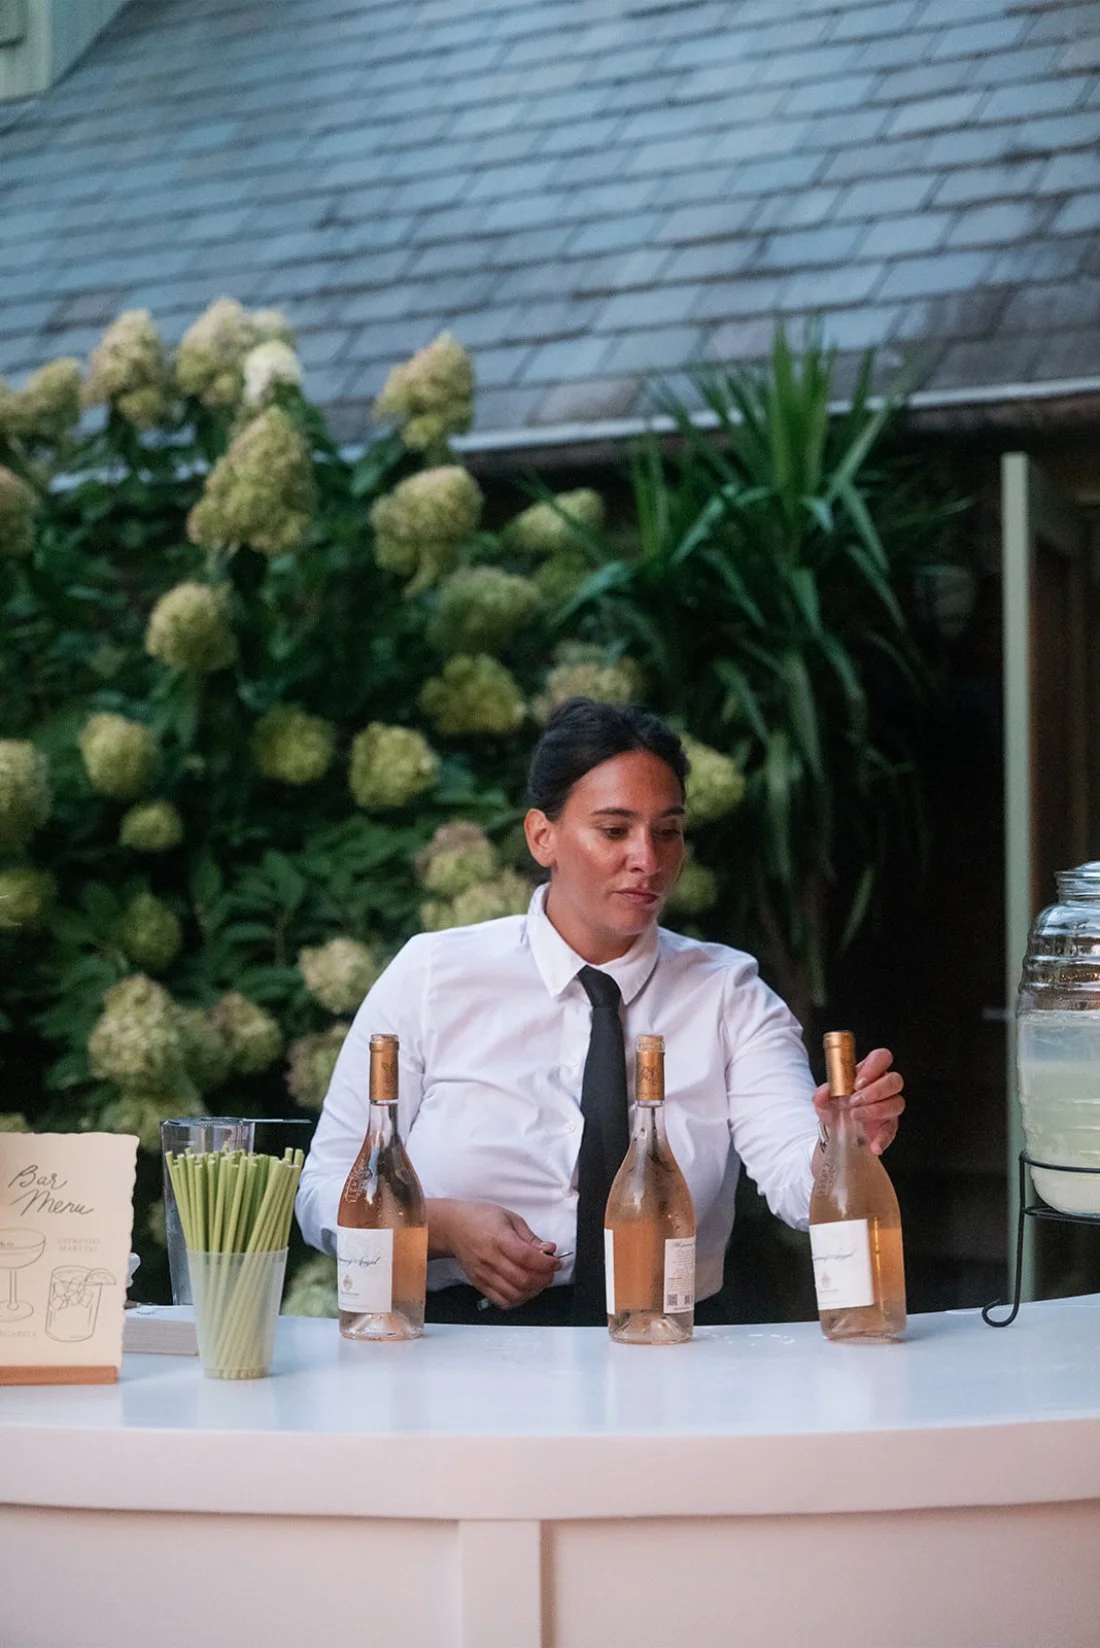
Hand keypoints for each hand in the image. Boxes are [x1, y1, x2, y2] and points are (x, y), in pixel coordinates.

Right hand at [428, 1199, 559, 1309]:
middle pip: (523, 1280)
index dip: (547, 1263)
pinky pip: (502, 1302)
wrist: (453, 1227)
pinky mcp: (480, 1285)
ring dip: (533, 1291)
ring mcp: (484, 1275)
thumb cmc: (480, 1218)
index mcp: (499, 1238)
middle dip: (544, 1279)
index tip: (555, 1261)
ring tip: (538, 1280)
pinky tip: (523, 1289)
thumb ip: (530, 1237)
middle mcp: (490, 1259)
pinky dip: (518, 1299)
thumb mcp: (510, 1218)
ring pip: (514, 1295)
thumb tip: (548, 1250)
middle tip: (549, 1272)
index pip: (527, 1258)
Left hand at [812, 1046, 903, 1156]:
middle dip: (875, 1090)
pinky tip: (873, 1145)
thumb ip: (822, 1094)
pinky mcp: (889, 1125)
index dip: (874, 1067)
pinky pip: (892, 1130)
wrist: (836, 1128)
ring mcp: (889, 1106)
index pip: (881, 1057)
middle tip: (855, 1100)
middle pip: (894, 1080)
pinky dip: (882, 1138)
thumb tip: (820, 1096)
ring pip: (897, 1102)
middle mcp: (883, 1086)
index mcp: (869, 1071)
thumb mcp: (825, 1097)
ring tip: (855, 1116)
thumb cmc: (836, 1104)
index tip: (858, 1082)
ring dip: (875, 1110)